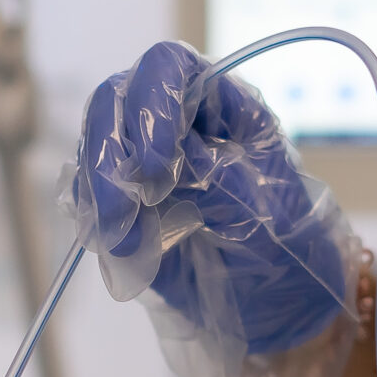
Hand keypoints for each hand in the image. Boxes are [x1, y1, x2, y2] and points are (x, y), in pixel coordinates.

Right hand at [72, 40, 350, 354]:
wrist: (280, 310)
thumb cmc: (288, 250)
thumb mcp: (264, 211)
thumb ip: (212, 178)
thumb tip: (153, 160)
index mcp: (222, 105)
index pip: (169, 67)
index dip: (151, 101)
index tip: (154, 164)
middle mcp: (177, 122)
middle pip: (115, 101)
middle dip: (110, 153)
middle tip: (124, 210)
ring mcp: (144, 162)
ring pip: (94, 148)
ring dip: (99, 193)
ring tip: (126, 240)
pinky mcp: (125, 205)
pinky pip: (89, 197)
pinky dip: (96, 220)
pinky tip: (123, 247)